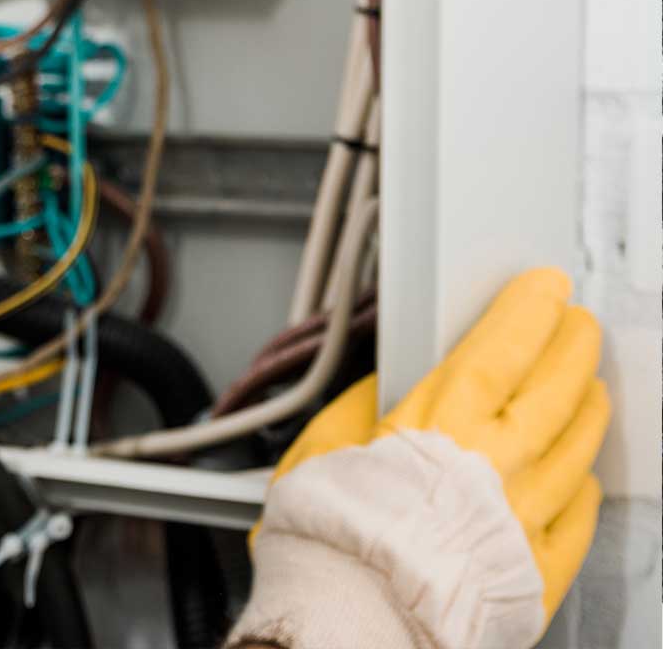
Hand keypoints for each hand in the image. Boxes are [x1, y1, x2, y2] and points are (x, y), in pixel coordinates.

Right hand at [233, 269, 609, 648]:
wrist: (348, 619)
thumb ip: (358, 409)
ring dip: (587, 409)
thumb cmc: (328, 540)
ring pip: (576, 447)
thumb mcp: (319, 450)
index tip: (545, 291)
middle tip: (579, 325)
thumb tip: (379, 383)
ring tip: (589, 388)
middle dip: (571, 348)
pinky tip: (581, 475)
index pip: (499, 350)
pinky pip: (578, 518)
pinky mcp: (537, 570)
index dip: (528, 314)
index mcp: (436, 427)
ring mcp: (522, 517)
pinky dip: (583, 488)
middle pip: (553, 390)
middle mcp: (491, 465)